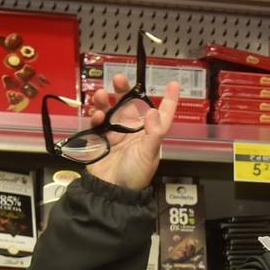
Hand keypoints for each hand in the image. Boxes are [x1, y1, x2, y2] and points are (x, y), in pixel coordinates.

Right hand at [85, 73, 179, 190]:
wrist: (111, 190)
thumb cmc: (134, 175)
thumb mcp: (148, 154)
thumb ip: (153, 133)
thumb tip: (153, 111)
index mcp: (149, 133)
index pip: (162, 113)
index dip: (169, 99)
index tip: (174, 84)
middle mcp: (133, 129)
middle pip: (130, 103)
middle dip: (124, 89)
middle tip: (119, 79)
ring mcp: (116, 132)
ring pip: (111, 108)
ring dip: (105, 99)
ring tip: (99, 94)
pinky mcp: (100, 137)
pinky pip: (98, 121)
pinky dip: (96, 115)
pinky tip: (97, 117)